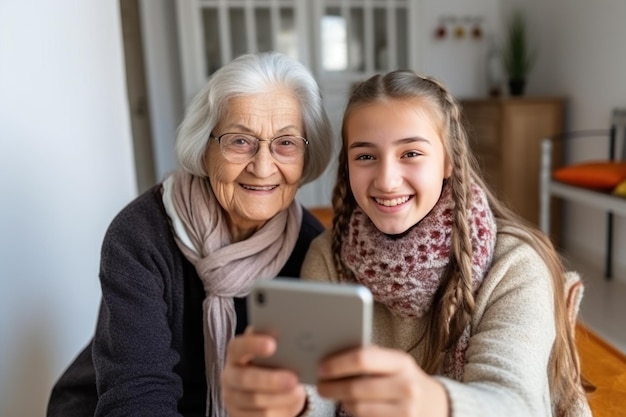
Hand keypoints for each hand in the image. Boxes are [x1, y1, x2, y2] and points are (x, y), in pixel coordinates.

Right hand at [221, 327, 306, 416]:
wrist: (268, 391)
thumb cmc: (272, 365)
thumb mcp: (272, 353)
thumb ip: (274, 342)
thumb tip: (286, 333)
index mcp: (235, 354)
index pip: (237, 347)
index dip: (252, 345)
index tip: (272, 345)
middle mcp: (229, 376)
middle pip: (245, 379)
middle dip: (270, 380)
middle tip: (294, 378)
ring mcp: (232, 399)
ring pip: (255, 401)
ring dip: (279, 397)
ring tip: (297, 391)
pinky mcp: (239, 416)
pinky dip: (278, 410)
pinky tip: (291, 403)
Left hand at [316, 345, 448, 416]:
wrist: (436, 406)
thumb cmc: (404, 380)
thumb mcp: (394, 364)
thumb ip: (370, 359)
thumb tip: (331, 357)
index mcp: (401, 362)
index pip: (362, 359)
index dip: (337, 364)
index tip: (321, 367)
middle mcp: (406, 387)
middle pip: (355, 388)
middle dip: (331, 387)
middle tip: (320, 385)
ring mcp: (406, 411)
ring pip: (358, 409)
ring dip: (342, 402)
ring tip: (336, 395)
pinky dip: (354, 414)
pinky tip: (352, 406)